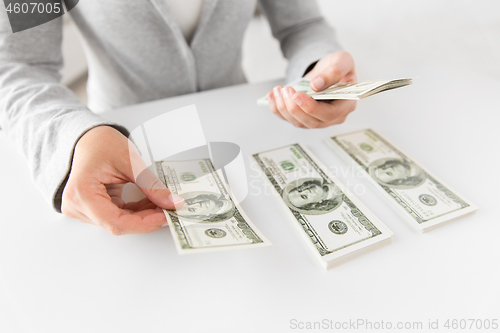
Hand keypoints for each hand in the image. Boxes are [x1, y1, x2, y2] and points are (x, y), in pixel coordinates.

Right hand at [61, 126, 183, 234]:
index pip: (115, 222)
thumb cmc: (101, 143)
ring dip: (143, 215)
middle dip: (147, 219)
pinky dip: (136, 211)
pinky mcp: (93, 209)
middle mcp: (78, 206)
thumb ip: (151, 185)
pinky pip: (118, 216)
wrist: (90, 138)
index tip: (165, 217)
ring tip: (162, 204)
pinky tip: (151, 203)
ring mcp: (83, 209)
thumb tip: (171, 203)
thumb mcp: (130, 162)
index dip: (143, 223)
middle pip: (118, 224)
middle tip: (170, 210)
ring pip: (120, 222)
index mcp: (81, 193)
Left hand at [267, 51, 356, 128]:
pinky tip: (271, 96)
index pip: (329, 114)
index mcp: (346, 105)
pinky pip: (288, 118)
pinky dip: (277, 109)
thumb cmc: (337, 66)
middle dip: (294, 108)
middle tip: (285, 90)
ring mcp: (316, 119)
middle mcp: (332, 117)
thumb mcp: (342, 61)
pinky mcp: (303, 117)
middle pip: (311, 122)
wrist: (326, 70)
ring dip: (284, 108)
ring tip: (278, 90)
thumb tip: (317, 85)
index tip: (297, 95)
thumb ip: (335, 71)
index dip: (312, 108)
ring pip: (298, 122)